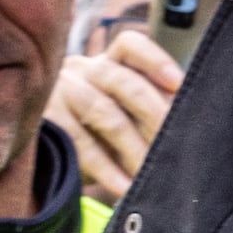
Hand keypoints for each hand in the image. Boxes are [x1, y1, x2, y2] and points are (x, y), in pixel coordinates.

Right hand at [45, 26, 186, 196]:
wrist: (47, 159)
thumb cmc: (95, 135)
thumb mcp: (121, 116)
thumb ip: (148, 110)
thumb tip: (186, 121)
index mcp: (105, 63)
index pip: (130, 46)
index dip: (156, 61)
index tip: (179, 83)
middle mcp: (81, 70)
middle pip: (122, 80)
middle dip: (153, 112)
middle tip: (174, 143)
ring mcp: (60, 92)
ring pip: (104, 112)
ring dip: (133, 146)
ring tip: (150, 172)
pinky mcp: (46, 121)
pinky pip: (81, 144)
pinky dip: (106, 169)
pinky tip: (124, 186)